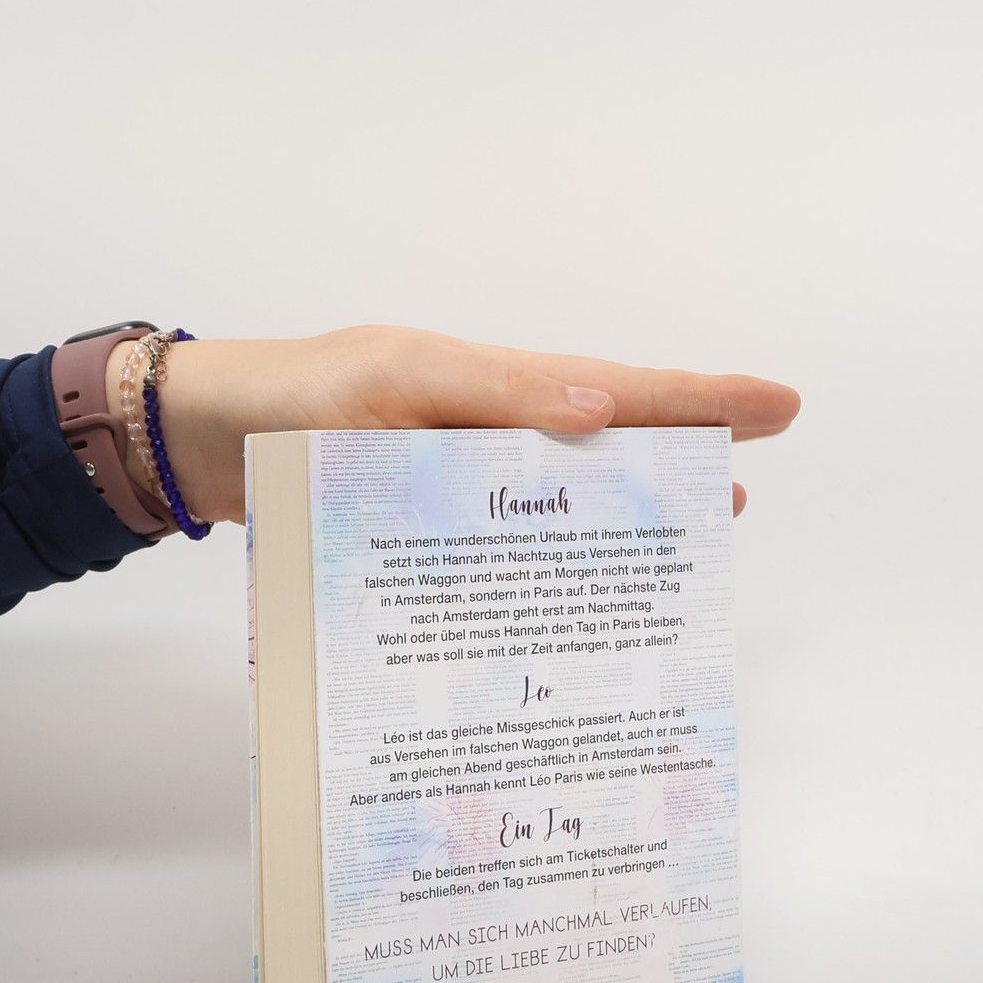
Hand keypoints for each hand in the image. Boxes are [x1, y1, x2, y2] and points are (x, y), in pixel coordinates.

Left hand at [110, 326, 800, 524]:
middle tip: (740, 503)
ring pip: (558, 501)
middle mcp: (484, 433)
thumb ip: (491, 395)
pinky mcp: (418, 526)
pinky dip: (539, 564)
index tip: (781, 406)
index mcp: (490, 384)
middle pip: (602, 449)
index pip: (618, 392)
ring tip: (678, 549)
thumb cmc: (292, 397)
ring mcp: (454, 483)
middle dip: (676, 467)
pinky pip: (498, 544)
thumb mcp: (392, 382)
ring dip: (615, 521)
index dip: (700, 404)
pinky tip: (560, 600)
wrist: (201, 439)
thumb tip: (596, 413)